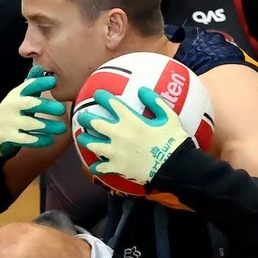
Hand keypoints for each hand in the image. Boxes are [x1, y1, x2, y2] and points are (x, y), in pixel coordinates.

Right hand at [0, 65, 66, 154]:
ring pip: (30, 123)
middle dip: (46, 105)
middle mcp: (11, 106)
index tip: (54, 82)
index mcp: (16, 95)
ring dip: (47, 126)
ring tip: (62, 128)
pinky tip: (50, 140)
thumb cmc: (14, 113)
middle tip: (61, 110)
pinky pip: (26, 139)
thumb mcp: (20, 98)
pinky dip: (39, 140)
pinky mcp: (9, 137)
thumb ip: (31, 85)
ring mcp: (9, 122)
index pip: (28, 86)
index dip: (40, 83)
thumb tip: (39, 67)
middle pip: (30, 104)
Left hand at [74, 86, 188, 186]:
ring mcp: (115, 152)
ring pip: (92, 144)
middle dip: (85, 118)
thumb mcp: (169, 117)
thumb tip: (142, 89)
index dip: (101, 97)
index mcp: (130, 120)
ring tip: (82, 138)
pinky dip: (95, 167)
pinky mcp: (117, 167)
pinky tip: (93, 166)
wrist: (176, 167)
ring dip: (85, 140)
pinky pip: (100, 168)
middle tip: (81, 116)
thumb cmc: (174, 140)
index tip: (96, 94)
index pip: (111, 104)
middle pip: (94, 123)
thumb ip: (154, 101)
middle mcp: (118, 134)